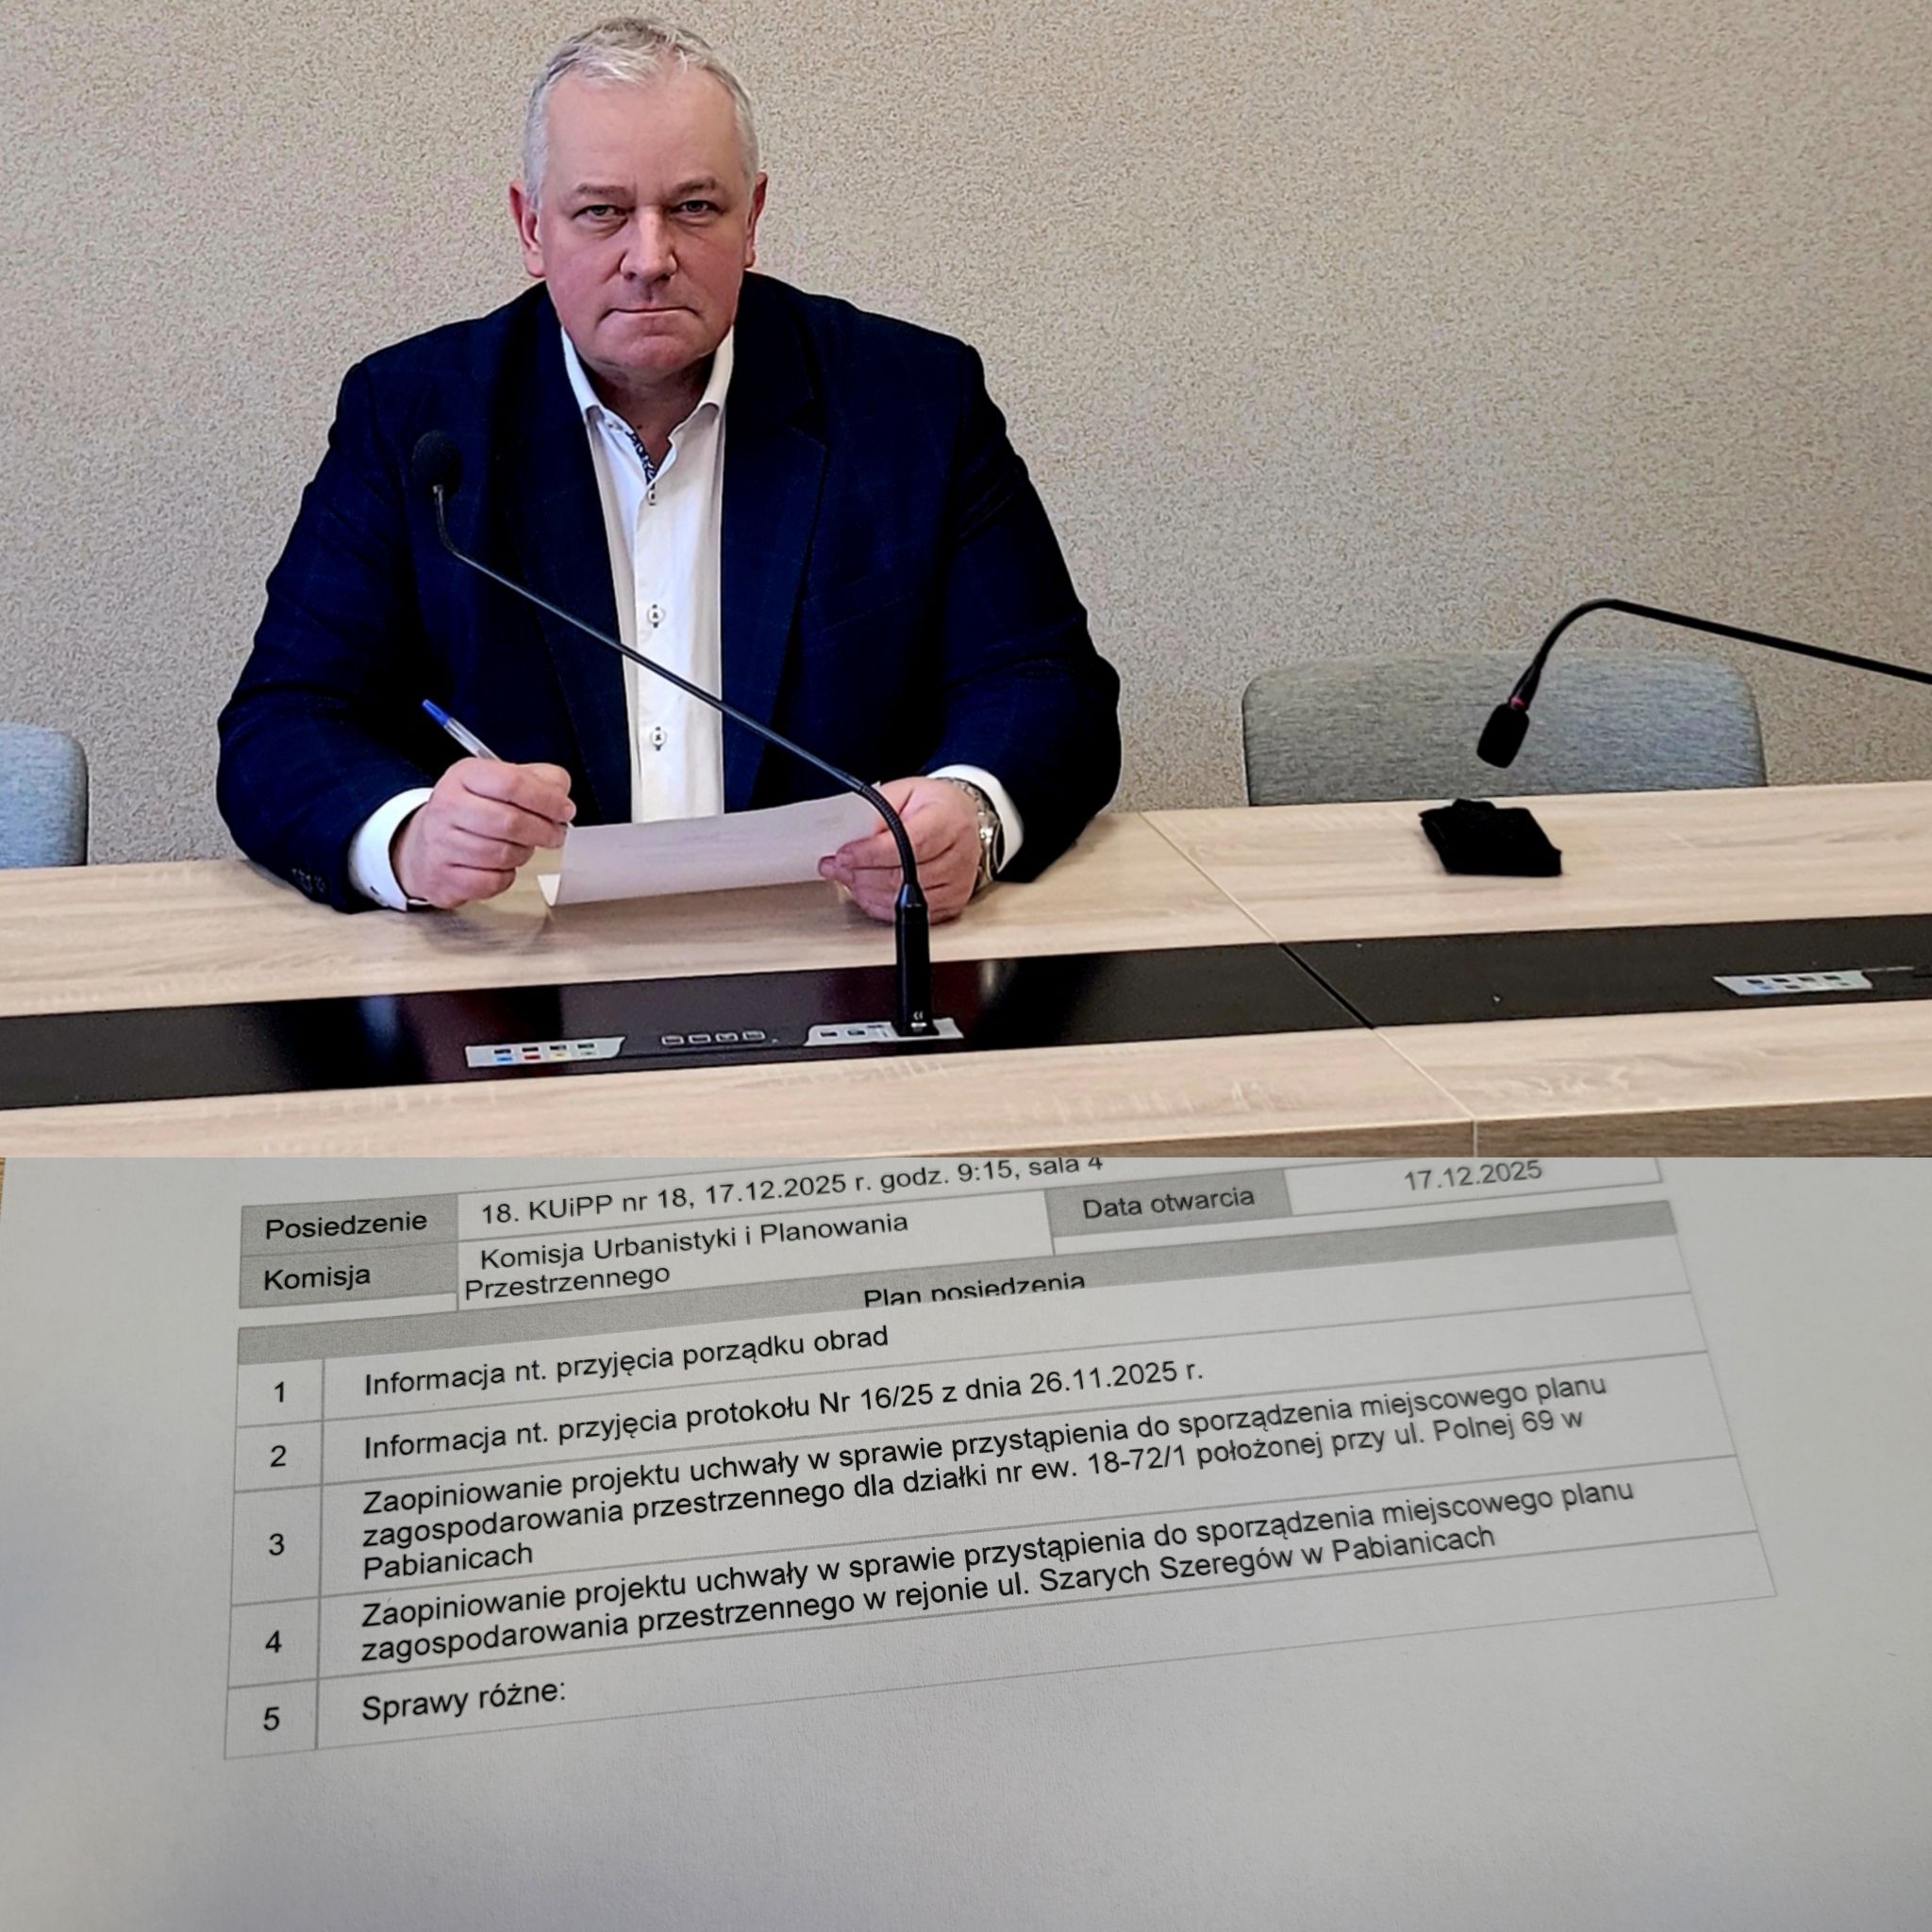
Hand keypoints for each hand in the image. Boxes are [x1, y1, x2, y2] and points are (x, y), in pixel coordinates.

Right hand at [391, 759, 574, 908]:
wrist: (423, 845)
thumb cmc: (471, 812)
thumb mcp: (501, 781)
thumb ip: (540, 780)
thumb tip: (561, 796)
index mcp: (465, 776)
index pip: (513, 783)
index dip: (547, 800)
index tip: (564, 810)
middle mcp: (448, 806)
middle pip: (511, 822)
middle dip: (543, 831)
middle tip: (554, 834)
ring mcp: (441, 844)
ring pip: (503, 855)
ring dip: (524, 854)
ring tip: (522, 846)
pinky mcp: (443, 877)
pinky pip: (492, 882)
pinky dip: (506, 877)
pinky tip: (501, 866)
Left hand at [819, 776, 980, 923]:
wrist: (959, 819)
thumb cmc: (932, 805)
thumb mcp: (902, 792)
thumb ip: (876, 812)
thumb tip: (849, 837)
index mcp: (949, 820)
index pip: (908, 844)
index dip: (871, 854)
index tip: (844, 855)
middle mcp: (959, 855)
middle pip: (902, 876)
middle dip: (860, 873)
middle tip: (835, 866)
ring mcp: (957, 884)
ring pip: (901, 899)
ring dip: (865, 890)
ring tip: (847, 875)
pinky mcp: (951, 904)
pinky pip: (906, 913)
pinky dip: (878, 904)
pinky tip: (865, 890)